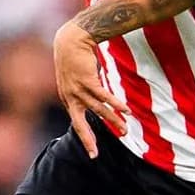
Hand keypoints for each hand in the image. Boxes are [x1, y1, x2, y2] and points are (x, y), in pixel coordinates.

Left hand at [52, 24, 128, 156]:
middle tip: (96, 154)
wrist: (71, 40)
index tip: (93, 152)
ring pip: (98, 110)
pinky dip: (115, 103)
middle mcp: (70, 98)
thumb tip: (97, 99)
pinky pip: (104, 96)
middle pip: (81, 124)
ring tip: (125, 130)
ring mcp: (78, 90)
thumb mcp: (76, 79)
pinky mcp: (87, 80)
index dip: (86, 138)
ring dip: (113, 120)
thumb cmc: (75, 59)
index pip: (77, 124)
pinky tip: (126, 110)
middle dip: (88, 140)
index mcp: (68, 100)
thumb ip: (84, 92)